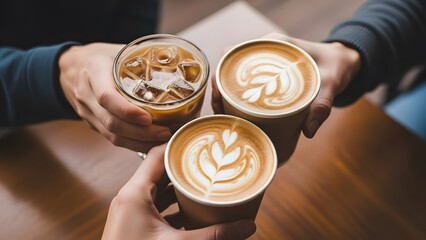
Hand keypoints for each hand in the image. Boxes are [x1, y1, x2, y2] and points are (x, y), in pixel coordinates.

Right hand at [59, 43, 171, 151]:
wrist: (69, 67)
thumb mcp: (116, 50)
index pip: (106, 97)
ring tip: (163, 141)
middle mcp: (87, 95)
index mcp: (94, 72)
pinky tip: (150, 143)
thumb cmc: (99, 57)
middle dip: (141, 133)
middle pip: (112, 123)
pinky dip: (133, 144)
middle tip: (166, 133)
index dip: (127, 111)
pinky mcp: (92, 124)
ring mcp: (87, 113)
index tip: (148, 118)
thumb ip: (140, 57)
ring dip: (139, 143)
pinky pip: (111, 138)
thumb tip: (175, 63)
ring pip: (112, 136)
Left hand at [102, 144, 256, 239]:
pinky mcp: (133, 223)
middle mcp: (130, 197)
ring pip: (158, 189)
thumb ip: (214, 234)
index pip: (158, 155)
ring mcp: (130, 210)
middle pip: (160, 170)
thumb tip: (246, 226)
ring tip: (202, 181)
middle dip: (184, 167)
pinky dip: (172, 204)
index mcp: (135, 193)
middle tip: (208, 160)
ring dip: (179, 186)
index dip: (179, 144)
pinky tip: (191, 209)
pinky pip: (155, 205)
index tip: (200, 140)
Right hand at [211, 33, 360, 137]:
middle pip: (230, 68)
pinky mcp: (267, 76)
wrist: (344, 62)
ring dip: (225, 95)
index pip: (235, 53)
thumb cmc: (336, 67)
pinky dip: (237, 98)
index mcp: (273, 45)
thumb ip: (322, 106)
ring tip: (223, 116)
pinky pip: (246, 85)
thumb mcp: (331, 84)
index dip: (220, 73)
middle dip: (218, 89)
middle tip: (218, 111)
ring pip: (235, 78)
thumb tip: (307, 131)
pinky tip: (234, 114)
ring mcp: (264, 65)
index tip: (217, 93)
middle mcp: (264, 53)